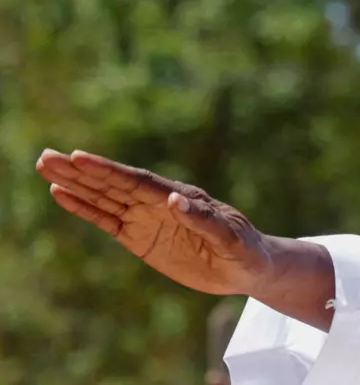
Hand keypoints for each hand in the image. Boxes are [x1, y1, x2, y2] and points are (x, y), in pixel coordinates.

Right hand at [36, 149, 273, 297]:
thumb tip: (176, 199)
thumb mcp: (230, 238)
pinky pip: (107, 220)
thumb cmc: (245, 251)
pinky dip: (84, 208)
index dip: (108, 170)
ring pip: (105, 198)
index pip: (138, 181)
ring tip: (46, 168)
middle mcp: (159, 203)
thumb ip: (204, 221)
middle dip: (81, 171)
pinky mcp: (140, 238)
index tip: (79, 157)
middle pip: (114, 184)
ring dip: (76, 184)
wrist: (248, 268)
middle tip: (47, 156)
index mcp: (181, 197)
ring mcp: (147, 219)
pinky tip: (62, 195)